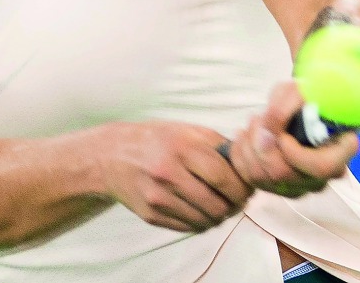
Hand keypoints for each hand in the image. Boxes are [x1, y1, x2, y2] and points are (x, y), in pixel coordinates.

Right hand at [94, 121, 253, 232]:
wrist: (111, 155)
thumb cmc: (157, 140)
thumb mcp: (187, 131)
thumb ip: (218, 146)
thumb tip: (247, 166)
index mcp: (181, 147)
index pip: (223, 177)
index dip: (242, 188)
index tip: (248, 188)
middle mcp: (168, 173)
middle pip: (217, 205)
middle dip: (234, 205)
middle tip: (236, 200)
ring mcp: (158, 197)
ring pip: (205, 221)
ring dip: (218, 216)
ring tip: (219, 204)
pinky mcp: (151, 215)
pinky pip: (188, 228)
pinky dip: (200, 222)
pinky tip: (199, 209)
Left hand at [227, 80, 359, 197]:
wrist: (291, 112)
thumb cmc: (299, 100)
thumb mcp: (298, 91)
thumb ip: (291, 99)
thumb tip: (276, 118)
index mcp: (337, 152)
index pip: (323, 167)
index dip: (297, 154)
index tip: (283, 136)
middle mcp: (319, 176)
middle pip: (283, 174)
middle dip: (263, 144)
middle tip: (259, 120)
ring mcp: (296, 186)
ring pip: (263, 177)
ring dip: (250, 143)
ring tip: (255, 121)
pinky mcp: (275, 188)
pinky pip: (249, 176)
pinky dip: (241, 152)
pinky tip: (246, 135)